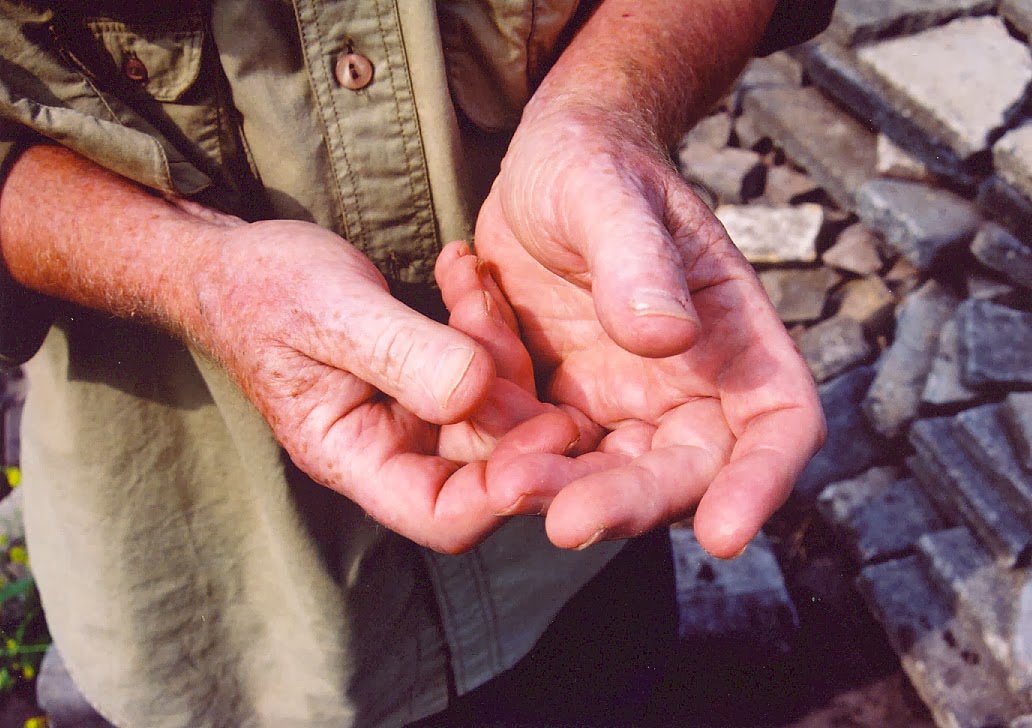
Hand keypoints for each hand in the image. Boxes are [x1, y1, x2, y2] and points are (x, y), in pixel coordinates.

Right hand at [185, 205, 574, 551]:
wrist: (239, 268)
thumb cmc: (265, 291)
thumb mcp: (328, 311)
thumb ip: (400, 353)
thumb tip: (477, 391)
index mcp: (355, 459)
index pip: (443, 514)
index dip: (506, 488)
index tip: (554, 428)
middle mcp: (395, 452)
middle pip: (489, 459)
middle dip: (510, 389)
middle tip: (492, 311)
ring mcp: (419, 418)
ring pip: (498, 407)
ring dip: (498, 341)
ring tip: (468, 276)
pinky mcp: (437, 381)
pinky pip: (487, 365)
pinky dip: (486, 320)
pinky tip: (467, 270)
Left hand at [474, 108, 825, 556]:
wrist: (543, 167)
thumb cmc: (594, 164)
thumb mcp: (608, 193)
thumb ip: (638, 259)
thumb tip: (668, 335)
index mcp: (732, 334)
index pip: (777, 421)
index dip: (761, 481)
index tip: (724, 533)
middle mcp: (687, 384)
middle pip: (680, 471)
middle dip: (627, 503)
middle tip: (564, 520)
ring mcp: (621, 403)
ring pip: (605, 476)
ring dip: (559, 491)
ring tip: (503, 484)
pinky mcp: (561, 407)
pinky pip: (540, 452)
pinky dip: (507, 452)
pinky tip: (468, 425)